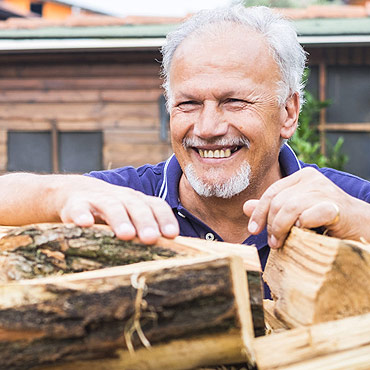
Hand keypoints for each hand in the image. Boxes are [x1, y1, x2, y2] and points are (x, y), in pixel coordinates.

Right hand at [59, 176, 178, 243]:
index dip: (165, 218)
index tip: (172, 235)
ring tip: (126, 234)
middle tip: (151, 238)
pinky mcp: (75, 205)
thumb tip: (175, 254)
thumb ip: (148, 230)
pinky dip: (81, 215)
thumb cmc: (111, 212)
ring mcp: (98, 200)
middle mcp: (121, 198)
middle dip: (145, 221)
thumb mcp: (131, 216)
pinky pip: (79, 209)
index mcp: (138, 201)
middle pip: (136, 206)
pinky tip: (84, 224)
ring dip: (120, 219)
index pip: (156, 205)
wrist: (75, 192)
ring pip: (111, 206)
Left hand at [243, 167, 369, 247]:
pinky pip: (307, 216)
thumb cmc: (326, 219)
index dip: (259, 212)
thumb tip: (245, 207)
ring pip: (289, 208)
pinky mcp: (335, 205)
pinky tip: (304, 234)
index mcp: (301, 177)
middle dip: (271, 224)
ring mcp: (324, 190)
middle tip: (273, 242)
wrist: (361, 225)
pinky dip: (302, 227)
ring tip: (281, 242)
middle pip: (278, 201)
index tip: (253, 230)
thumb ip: (272, 208)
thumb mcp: (295, 212)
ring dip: (281, 228)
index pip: (271, 192)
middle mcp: (311, 179)